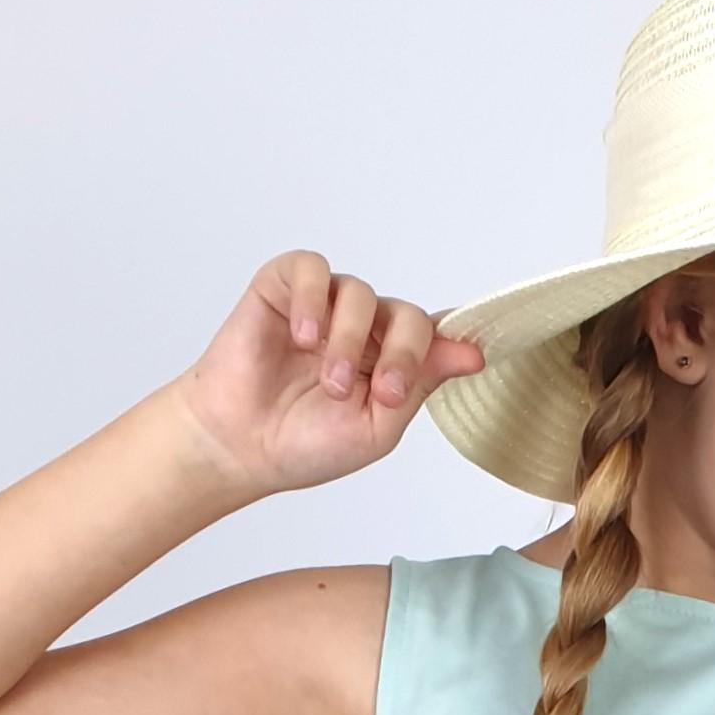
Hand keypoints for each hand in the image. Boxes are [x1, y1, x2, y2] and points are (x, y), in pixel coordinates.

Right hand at [168, 249, 486, 493]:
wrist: (242, 444)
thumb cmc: (305, 442)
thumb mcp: (378, 427)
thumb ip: (421, 385)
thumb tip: (472, 353)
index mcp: (392, 360)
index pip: (433, 336)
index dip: (452, 342)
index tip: (473, 358)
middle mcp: (365, 327)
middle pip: (408, 315)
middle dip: (403, 355)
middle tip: (383, 394)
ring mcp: (326, 303)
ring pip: (361, 296)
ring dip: (349, 343)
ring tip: (331, 384)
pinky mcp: (286, 285)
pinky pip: (313, 270)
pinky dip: (314, 301)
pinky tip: (304, 337)